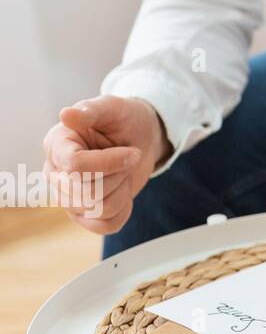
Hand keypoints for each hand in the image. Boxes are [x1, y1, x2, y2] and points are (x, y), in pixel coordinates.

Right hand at [42, 95, 167, 233]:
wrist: (141, 138)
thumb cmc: (124, 119)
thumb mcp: (112, 108)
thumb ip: (90, 111)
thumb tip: (66, 114)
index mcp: (56, 145)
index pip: (75, 166)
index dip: (109, 162)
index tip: (133, 152)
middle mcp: (55, 173)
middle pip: (87, 193)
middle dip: (119, 175)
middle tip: (127, 159)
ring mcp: (66, 197)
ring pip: (98, 209)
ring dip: (122, 190)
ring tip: (122, 172)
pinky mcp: (83, 214)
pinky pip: (105, 226)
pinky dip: (123, 210)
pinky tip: (123, 190)